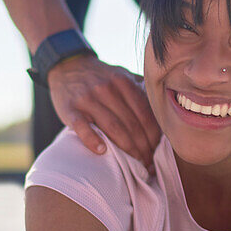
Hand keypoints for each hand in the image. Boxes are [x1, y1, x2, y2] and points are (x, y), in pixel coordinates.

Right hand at [48, 54, 160, 169]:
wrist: (67, 66)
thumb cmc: (99, 76)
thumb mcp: (121, 73)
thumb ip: (140, 87)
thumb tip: (163, 104)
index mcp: (122, 81)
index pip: (144, 112)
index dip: (154, 134)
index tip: (158, 150)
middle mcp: (106, 89)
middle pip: (131, 123)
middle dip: (143, 146)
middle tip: (149, 162)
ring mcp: (87, 99)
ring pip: (112, 127)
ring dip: (127, 149)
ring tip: (137, 164)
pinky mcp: (69, 109)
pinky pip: (82, 127)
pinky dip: (92, 140)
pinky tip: (103, 151)